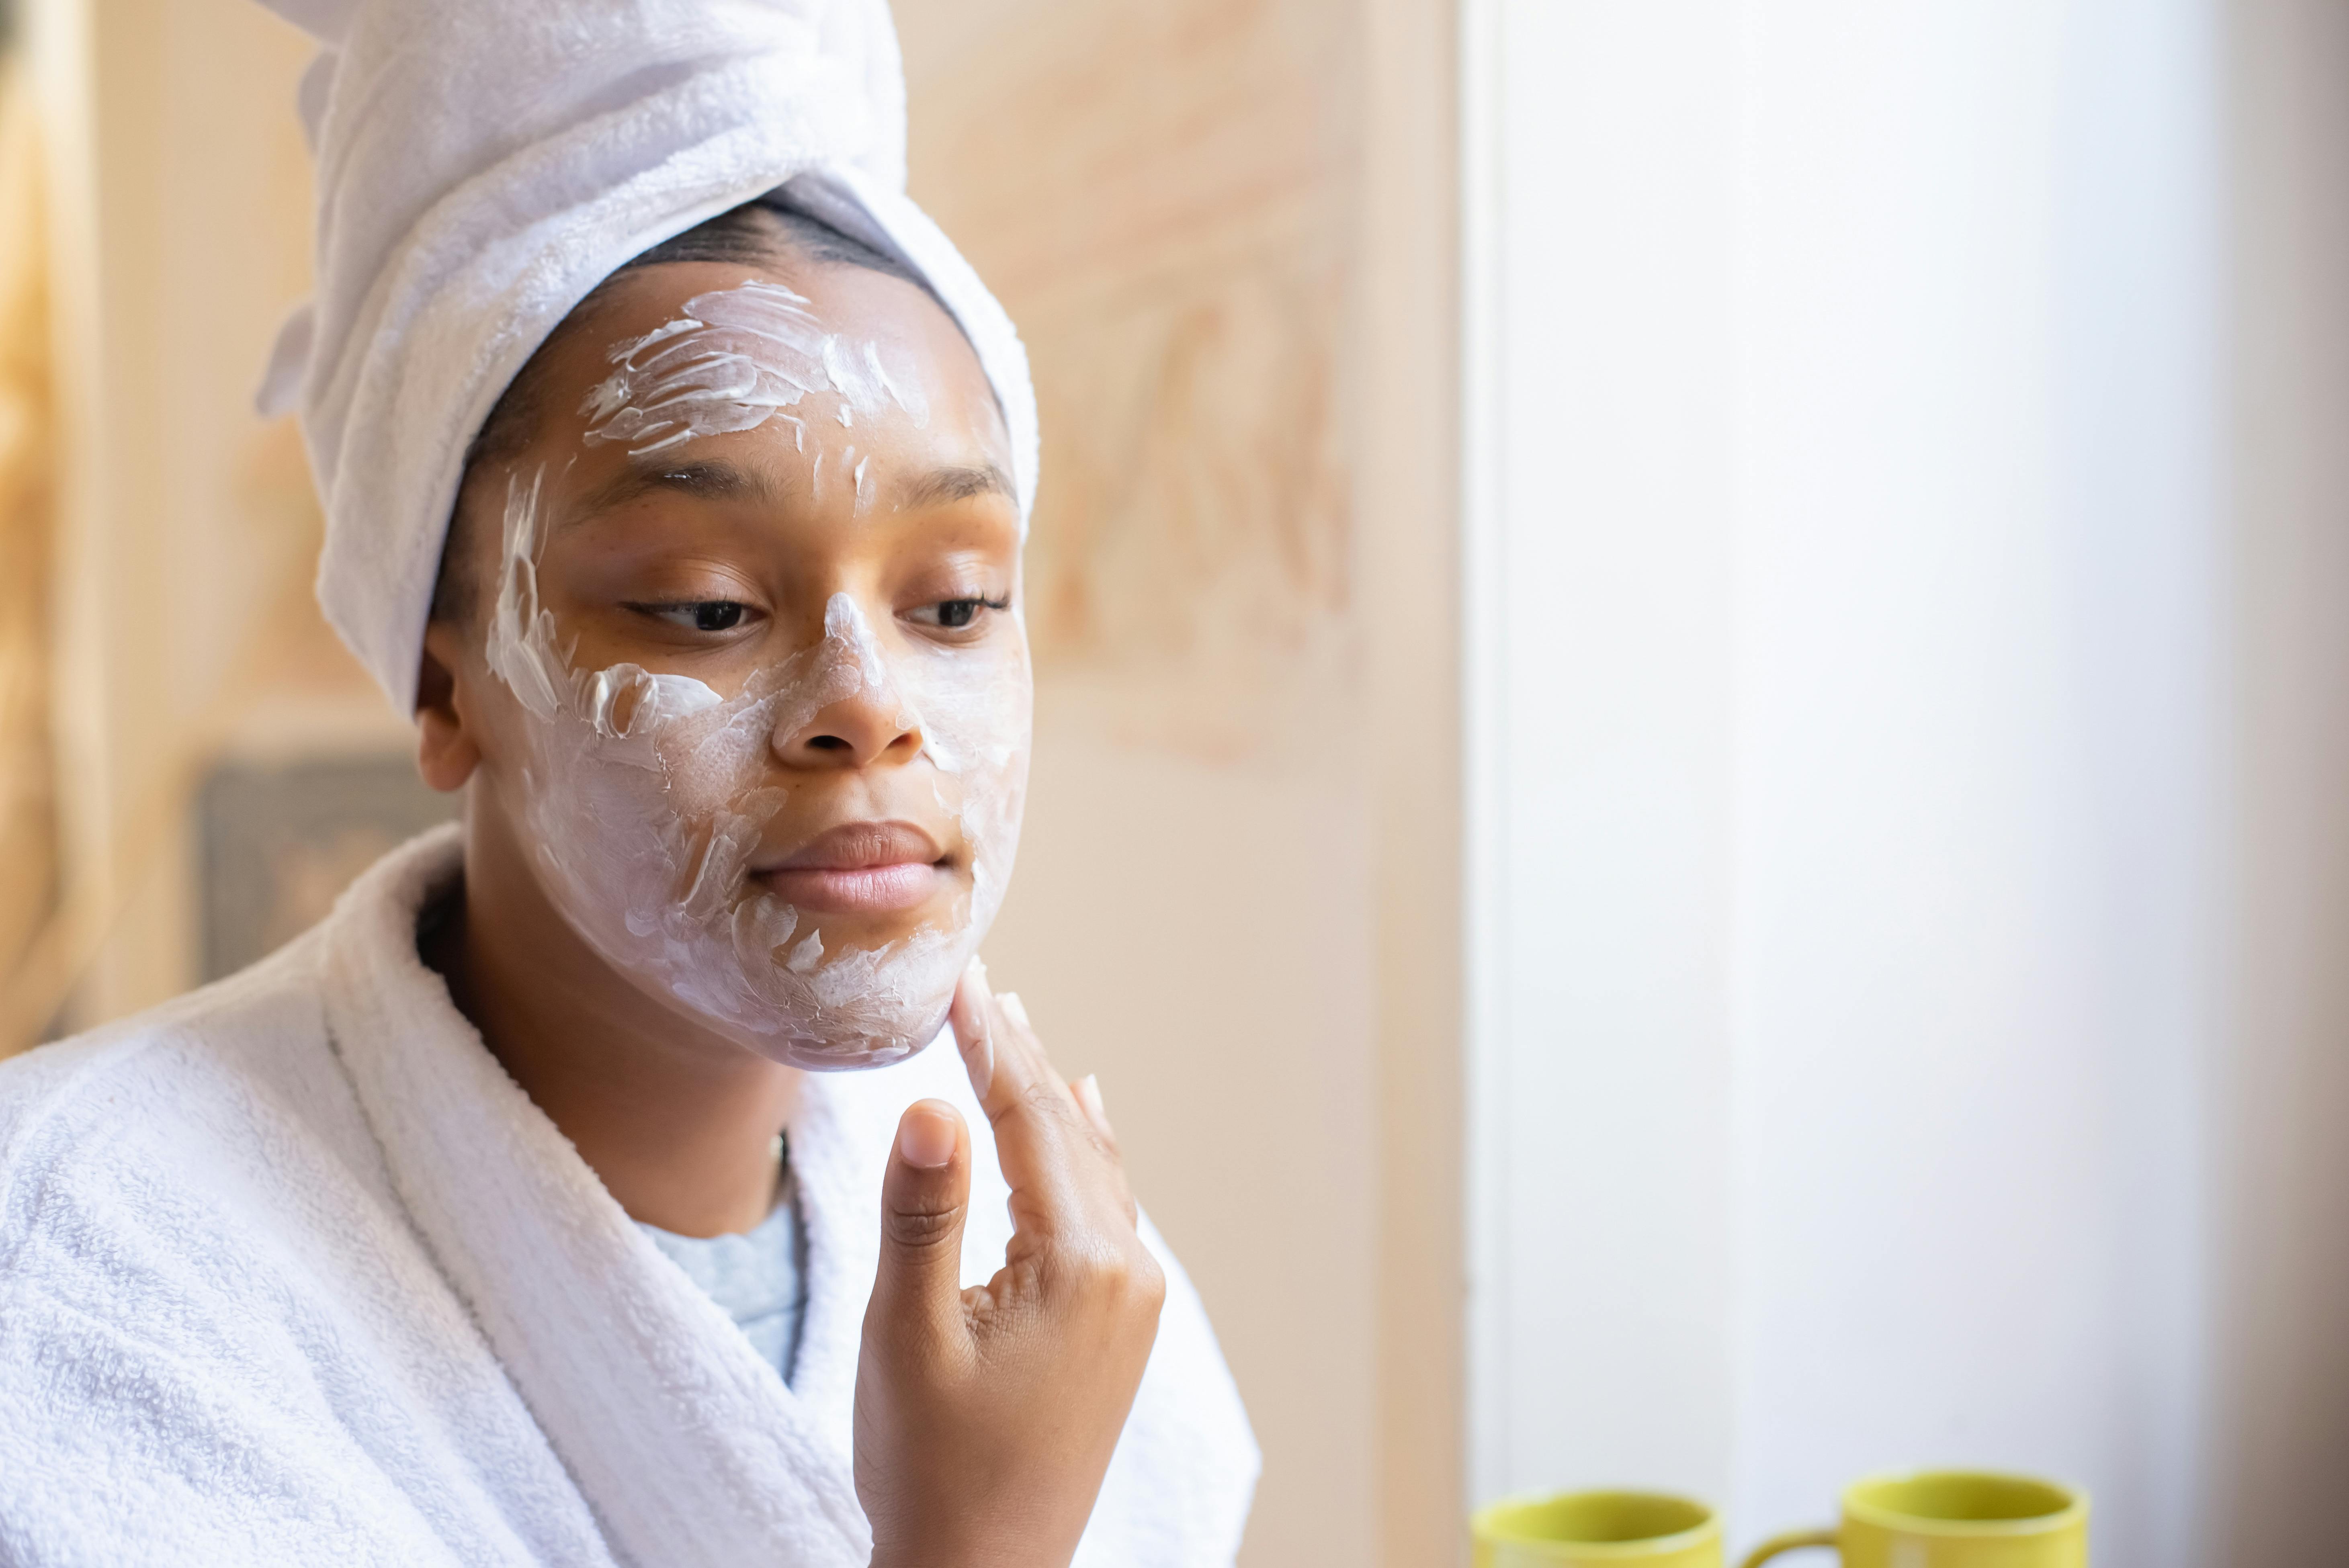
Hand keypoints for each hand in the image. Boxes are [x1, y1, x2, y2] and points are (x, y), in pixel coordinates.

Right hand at [853, 962, 1162, 1567]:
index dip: (988, 1045)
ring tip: (1016, 1031)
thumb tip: (936, 1103)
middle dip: (1017, 1058)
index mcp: (1081, 1266)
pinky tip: (1082, 1116)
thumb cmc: (933, 1469)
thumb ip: (922, 1213)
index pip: (1029, 1122)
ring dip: (1047, 1101)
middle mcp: (1125, 1273)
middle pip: (1067, 1135)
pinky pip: (1106, 1209)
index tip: (958, 980)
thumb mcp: (908, 1335)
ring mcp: (1131, 1301)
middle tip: (980, 986)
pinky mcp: (1119, 1326)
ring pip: (1090, 1168)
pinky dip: (1081, 1153)